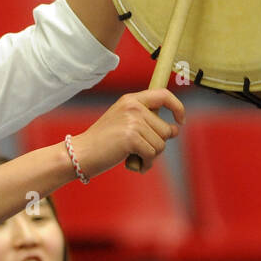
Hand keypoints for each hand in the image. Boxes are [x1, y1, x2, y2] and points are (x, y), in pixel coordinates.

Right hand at [70, 89, 184, 174]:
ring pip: (161, 144)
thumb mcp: (123, 123)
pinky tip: (133, 164)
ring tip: (133, 157)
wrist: (81, 153)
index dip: (177, 108)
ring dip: (150, 156)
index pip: (163, 95)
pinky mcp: (131, 137)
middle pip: (166, 129)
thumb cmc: (102, 143)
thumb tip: (174, 130)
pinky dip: (145, 164)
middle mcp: (133, 107)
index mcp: (131, 100)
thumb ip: (146, 122)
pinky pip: (152, 155)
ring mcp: (132, 121)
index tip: (180, 121)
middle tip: (138, 150)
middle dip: (157, 144)